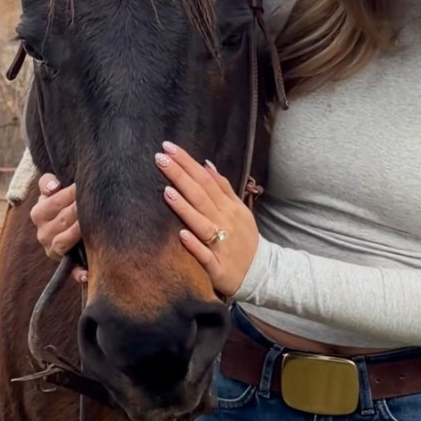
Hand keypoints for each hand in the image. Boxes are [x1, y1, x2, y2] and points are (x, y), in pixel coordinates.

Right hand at [30, 174, 86, 282]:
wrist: (68, 224)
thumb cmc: (63, 202)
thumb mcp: (51, 190)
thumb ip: (48, 183)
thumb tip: (53, 186)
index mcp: (38, 213)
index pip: (53, 203)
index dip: (69, 194)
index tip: (82, 187)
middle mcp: (43, 233)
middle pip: (61, 220)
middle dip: (77, 210)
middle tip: (93, 202)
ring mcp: (53, 250)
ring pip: (63, 242)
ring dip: (76, 234)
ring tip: (90, 225)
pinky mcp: (67, 265)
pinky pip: (72, 271)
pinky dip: (78, 274)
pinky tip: (86, 275)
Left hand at [155, 144, 258, 295]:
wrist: (260, 273)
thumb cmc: (243, 238)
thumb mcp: (239, 210)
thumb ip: (222, 187)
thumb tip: (205, 164)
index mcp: (228, 207)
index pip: (205, 179)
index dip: (187, 163)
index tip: (167, 147)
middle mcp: (224, 222)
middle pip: (201, 196)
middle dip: (181, 176)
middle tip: (160, 158)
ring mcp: (220, 245)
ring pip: (201, 224)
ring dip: (185, 208)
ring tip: (166, 192)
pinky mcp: (217, 267)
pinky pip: (205, 255)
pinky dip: (194, 245)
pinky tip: (181, 235)